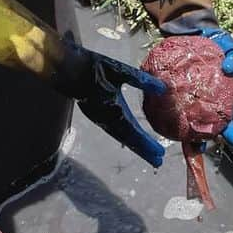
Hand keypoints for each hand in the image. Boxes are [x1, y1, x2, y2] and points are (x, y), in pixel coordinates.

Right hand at [54, 35, 168, 167]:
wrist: (69, 72)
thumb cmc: (94, 69)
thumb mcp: (120, 71)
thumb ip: (141, 80)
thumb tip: (163, 88)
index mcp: (115, 111)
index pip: (134, 132)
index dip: (147, 144)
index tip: (159, 153)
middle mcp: (109, 121)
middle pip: (129, 141)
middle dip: (144, 151)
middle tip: (158, 162)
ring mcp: (102, 121)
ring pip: (123, 138)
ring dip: (137, 147)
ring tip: (150, 155)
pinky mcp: (99, 118)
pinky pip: (116, 133)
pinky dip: (127, 140)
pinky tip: (133, 141)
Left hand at [161, 12, 232, 148]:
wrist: (191, 35)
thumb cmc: (214, 43)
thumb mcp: (229, 46)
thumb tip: (230, 68)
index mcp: (225, 88)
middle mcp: (213, 97)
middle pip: (220, 117)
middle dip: (227, 131)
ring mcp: (197, 99)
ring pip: (201, 120)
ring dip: (204, 135)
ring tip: (205, 146)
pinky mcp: (181, 99)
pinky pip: (182, 115)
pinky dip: (183, 128)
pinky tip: (184, 138)